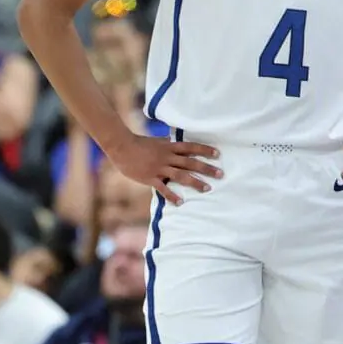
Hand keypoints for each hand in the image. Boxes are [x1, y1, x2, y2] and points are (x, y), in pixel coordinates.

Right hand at [107, 133, 221, 205]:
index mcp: (169, 147)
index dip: (205, 150)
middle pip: (191, 162)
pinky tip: (181, 202)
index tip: (218, 154)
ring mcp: (159, 168)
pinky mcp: (150, 178)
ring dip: (195, 182)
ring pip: (181, 176)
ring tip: (207, 188)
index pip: (191, 147)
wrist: (121, 147)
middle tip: (220, 174)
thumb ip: (166, 143)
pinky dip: (172, 195)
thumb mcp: (156, 141)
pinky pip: (163, 188)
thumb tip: (174, 141)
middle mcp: (167, 157)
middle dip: (206, 168)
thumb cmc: (139, 143)